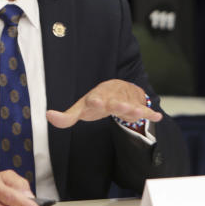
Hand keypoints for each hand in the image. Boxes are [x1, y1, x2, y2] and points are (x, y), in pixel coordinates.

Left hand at [46, 79, 162, 128]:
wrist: (118, 89)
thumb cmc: (97, 101)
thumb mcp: (81, 109)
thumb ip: (66, 117)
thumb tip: (48, 116)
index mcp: (98, 97)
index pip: (95, 99)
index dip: (94, 101)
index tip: (94, 101)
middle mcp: (112, 97)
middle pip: (115, 102)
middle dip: (118, 105)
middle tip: (120, 108)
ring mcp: (126, 101)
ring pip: (131, 104)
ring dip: (135, 108)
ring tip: (138, 112)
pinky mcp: (137, 105)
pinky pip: (145, 109)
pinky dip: (151, 112)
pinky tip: (157, 116)